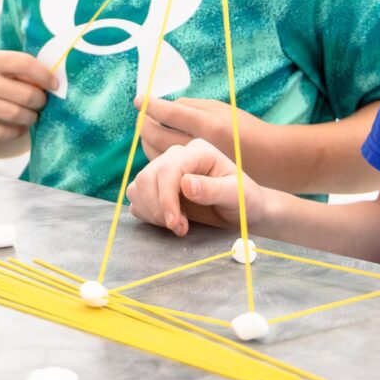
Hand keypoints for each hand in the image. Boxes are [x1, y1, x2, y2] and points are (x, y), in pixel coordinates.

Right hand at [0, 52, 57, 139]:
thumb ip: (20, 68)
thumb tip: (51, 82)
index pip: (26, 65)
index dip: (45, 76)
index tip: (55, 85)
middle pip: (26, 95)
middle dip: (41, 101)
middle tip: (42, 101)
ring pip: (16, 115)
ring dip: (32, 117)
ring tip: (33, 114)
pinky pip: (1, 133)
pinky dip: (17, 132)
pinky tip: (21, 127)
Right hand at [126, 139, 263, 235]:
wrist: (241, 210)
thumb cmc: (243, 199)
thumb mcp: (235, 196)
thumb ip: (213, 189)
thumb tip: (185, 183)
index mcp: (198, 151)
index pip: (168, 169)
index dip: (166, 198)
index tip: (175, 223)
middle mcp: (178, 156)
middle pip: (148, 177)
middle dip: (159, 208)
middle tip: (180, 228)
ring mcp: (165, 169)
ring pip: (138, 186)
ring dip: (152, 212)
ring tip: (177, 225)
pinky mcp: (157, 186)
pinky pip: (136, 197)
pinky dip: (147, 213)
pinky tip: (169, 221)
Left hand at [136, 96, 272, 162]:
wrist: (267, 169)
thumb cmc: (245, 133)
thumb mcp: (223, 112)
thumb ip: (192, 109)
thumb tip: (165, 107)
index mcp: (209, 127)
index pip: (171, 114)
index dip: (152, 106)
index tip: (139, 100)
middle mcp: (200, 149)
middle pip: (157, 136)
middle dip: (145, 125)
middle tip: (141, 115)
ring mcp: (195, 169)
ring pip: (157, 155)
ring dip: (147, 141)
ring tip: (147, 130)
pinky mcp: (192, 184)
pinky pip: (165, 170)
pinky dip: (156, 158)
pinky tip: (157, 149)